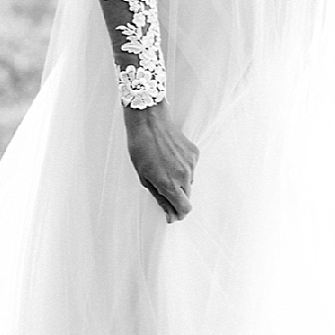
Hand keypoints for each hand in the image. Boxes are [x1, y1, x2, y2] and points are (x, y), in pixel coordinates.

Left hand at [124, 101, 198, 221]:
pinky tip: (169, 158)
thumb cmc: (141, 146)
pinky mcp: (194, 153)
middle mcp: (184, 175)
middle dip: (177, 199)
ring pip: (189, 183)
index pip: (184, 209)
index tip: (171, 214)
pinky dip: (182, 169)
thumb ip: (159, 196)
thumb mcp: (143, 175)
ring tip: (163, 169)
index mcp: (169, 184)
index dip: (177, 214)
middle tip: (163, 191)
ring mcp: (191, 164)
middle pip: (187, 198)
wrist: (149, 120)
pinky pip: (190, 169)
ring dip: (179, 183)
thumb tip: (169, 213)